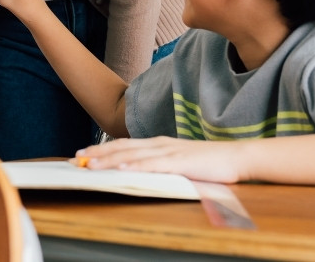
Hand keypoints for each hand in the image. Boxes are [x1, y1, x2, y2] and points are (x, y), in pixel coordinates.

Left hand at [76, 136, 247, 183]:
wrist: (237, 157)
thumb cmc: (209, 162)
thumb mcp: (179, 161)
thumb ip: (160, 163)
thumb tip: (139, 170)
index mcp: (159, 143)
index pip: (125, 145)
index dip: (103, 149)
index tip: (84, 154)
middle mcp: (160, 144)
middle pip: (123, 147)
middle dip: (98, 153)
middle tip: (77, 158)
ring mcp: (170, 152)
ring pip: (133, 155)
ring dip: (110, 159)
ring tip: (91, 164)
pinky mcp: (181, 162)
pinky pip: (154, 165)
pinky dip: (136, 166)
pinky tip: (122, 169)